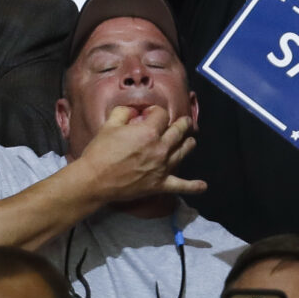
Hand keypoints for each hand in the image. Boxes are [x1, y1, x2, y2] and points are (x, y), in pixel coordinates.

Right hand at [72, 104, 205, 204]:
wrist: (95, 180)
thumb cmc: (100, 152)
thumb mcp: (109, 125)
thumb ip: (124, 113)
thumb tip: (134, 111)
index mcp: (148, 131)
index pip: (162, 114)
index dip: (156, 112)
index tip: (150, 114)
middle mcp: (160, 148)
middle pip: (178, 131)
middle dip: (181, 124)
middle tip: (184, 122)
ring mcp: (163, 167)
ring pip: (183, 151)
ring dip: (188, 144)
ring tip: (190, 140)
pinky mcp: (160, 184)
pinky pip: (181, 186)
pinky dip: (193, 186)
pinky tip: (203, 186)